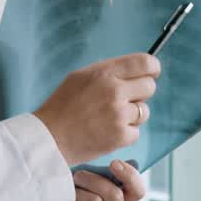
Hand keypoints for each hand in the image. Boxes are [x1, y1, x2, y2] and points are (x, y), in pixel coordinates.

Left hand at [30, 160, 146, 200]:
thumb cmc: (62, 196)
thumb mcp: (83, 180)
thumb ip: (99, 174)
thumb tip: (115, 162)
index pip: (137, 191)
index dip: (131, 176)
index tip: (114, 163)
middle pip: (114, 194)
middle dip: (92, 179)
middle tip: (76, 177)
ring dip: (75, 193)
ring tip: (66, 197)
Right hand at [33, 53, 159, 166]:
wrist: (49, 137)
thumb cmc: (62, 106)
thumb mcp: (80, 77)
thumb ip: (107, 71)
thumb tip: (133, 70)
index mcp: (104, 72)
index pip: (145, 63)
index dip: (152, 69)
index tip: (150, 74)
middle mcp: (114, 91)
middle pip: (150, 87)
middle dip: (140, 93)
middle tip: (125, 100)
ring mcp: (119, 114)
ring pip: (144, 111)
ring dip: (132, 115)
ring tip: (110, 119)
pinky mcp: (121, 136)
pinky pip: (136, 132)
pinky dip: (125, 134)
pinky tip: (107, 132)